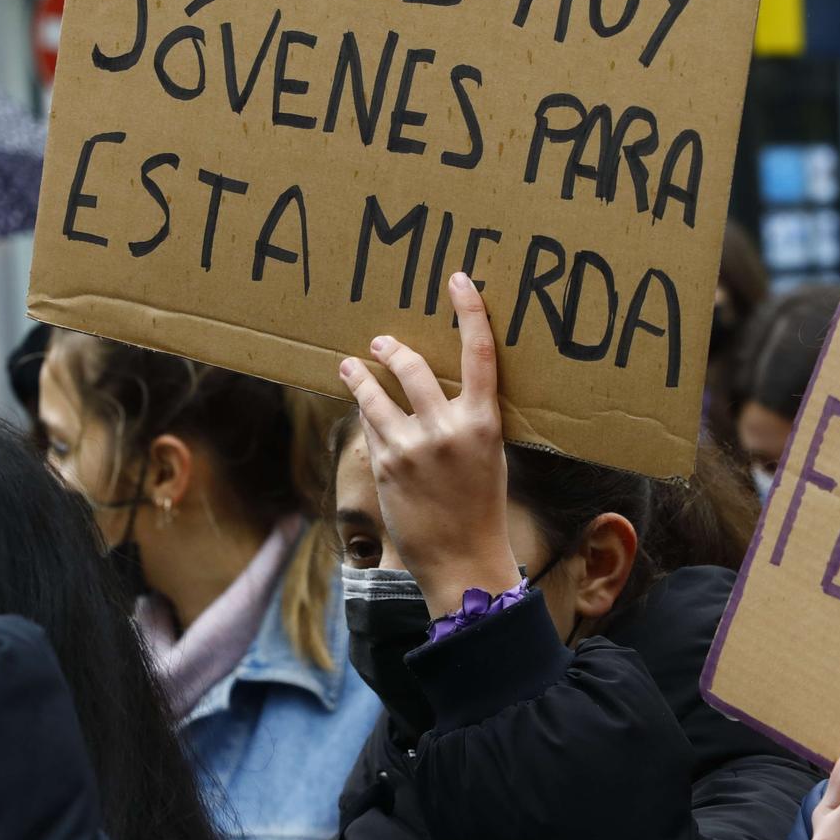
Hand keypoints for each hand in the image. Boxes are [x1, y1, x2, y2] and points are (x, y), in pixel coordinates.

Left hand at [339, 272, 516, 619]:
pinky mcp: (384, 464)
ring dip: (360, 374)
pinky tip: (358, 403)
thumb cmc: (481, 506)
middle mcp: (446, 429)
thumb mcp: (488, 456)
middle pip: (412, 367)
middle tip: (382, 342)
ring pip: (375, 393)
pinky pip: (369, 423)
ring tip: (351, 364)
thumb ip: (469, 418)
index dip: (470, 312)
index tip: (459, 281)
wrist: (462, 558)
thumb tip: (446, 387)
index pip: (479, 354)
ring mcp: (411, 447)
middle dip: (392, 350)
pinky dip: (364, 410)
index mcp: (483, 422)